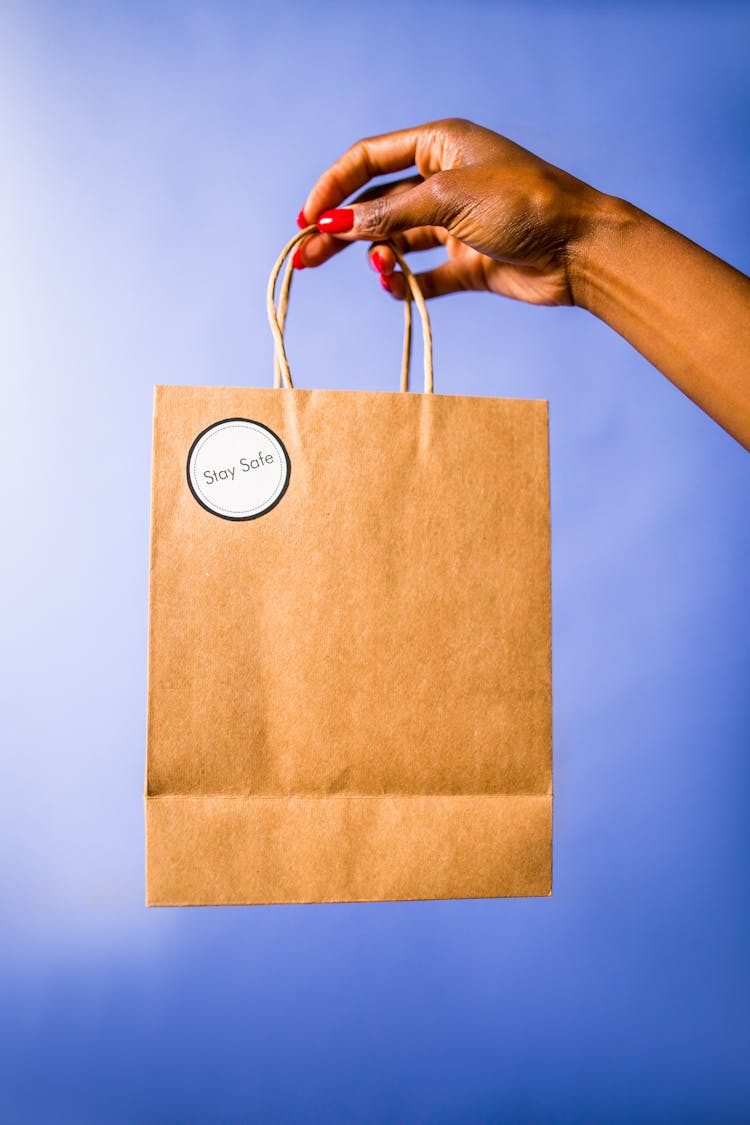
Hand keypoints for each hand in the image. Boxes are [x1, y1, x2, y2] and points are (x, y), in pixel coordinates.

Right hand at [295, 118, 608, 305]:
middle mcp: (444, 182)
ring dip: (379, 258)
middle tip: (308, 259)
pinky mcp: (467, 264)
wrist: (580, 250)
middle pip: (375, 204)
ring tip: (381, 271)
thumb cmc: (524, 204)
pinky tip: (396, 288)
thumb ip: (388, 212)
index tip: (307, 220)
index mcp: (439, 146)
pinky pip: (422, 276)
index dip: (334, 187)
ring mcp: (454, 225)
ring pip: (397, 241)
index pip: (368, 160)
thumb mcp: (448, 199)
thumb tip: (335, 226)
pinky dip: (405, 285)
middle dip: (342, 231)